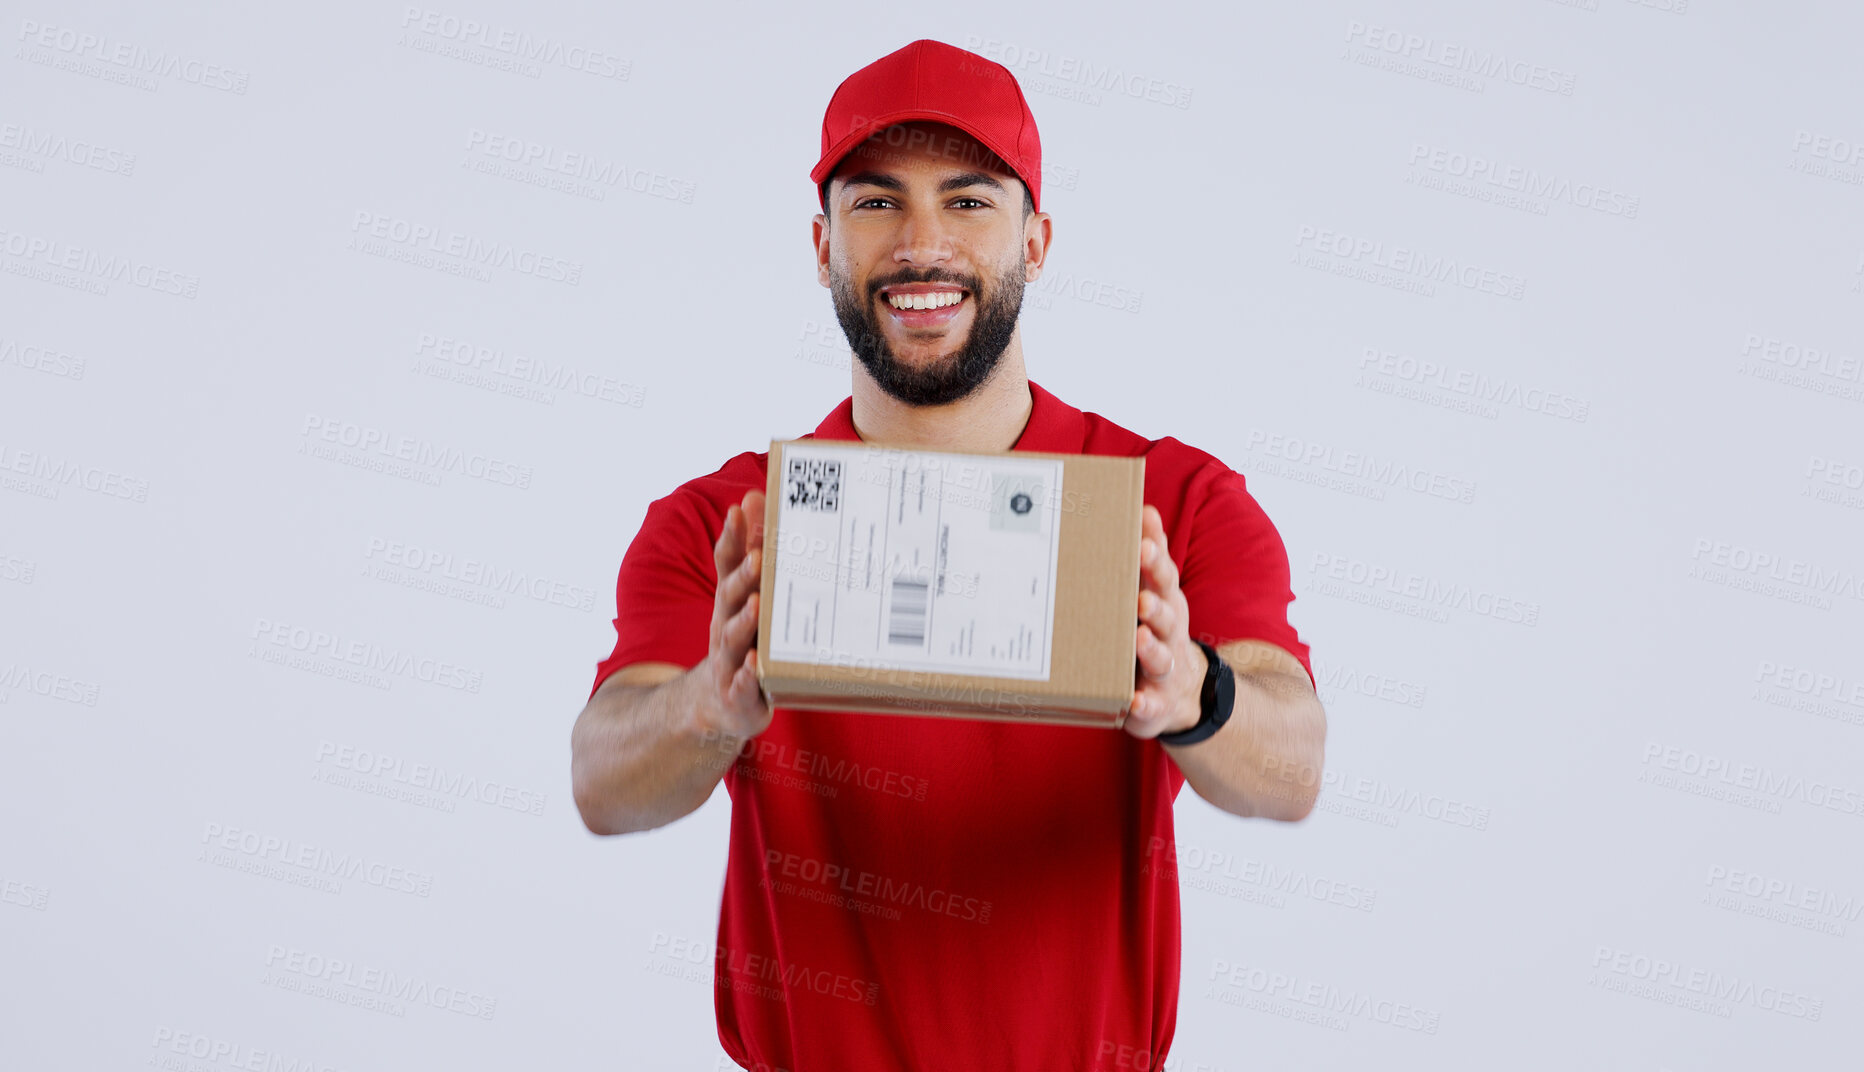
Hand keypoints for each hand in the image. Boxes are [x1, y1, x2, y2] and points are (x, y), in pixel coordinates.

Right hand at [702, 489, 771, 740]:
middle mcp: (725, 626)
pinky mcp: (740, 696)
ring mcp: (729, 662)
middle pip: (730, 598)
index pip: (727, 564)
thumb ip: (751, 549)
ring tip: (757, 606)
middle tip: (757, 557)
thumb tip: (757, 497)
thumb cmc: (744, 640)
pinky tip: (754, 665)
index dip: (732, 536)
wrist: (720, 704)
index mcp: (731, 600)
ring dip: (744, 621)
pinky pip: (743, 686)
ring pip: (733, 639)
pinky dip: (747, 676)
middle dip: (742, 576)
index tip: (739, 509)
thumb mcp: (745, 595)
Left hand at [1124, 505, 1206, 740]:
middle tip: (1141, 596)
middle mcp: (1169, 635)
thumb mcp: (1160, 592)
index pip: (1164, 579)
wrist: (1186, 693)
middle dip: (1156, 606)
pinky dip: (1144, 705)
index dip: (1156, 562)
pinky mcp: (1154, 706)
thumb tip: (1144, 508)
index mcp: (1166, 604)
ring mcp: (1164, 672)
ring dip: (1151, 649)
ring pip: (1161, 659)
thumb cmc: (1160, 631)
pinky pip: (1150, 708)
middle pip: (1166, 618)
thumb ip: (1152, 556)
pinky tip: (1135, 701)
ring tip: (1140, 638)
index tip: (1143, 543)